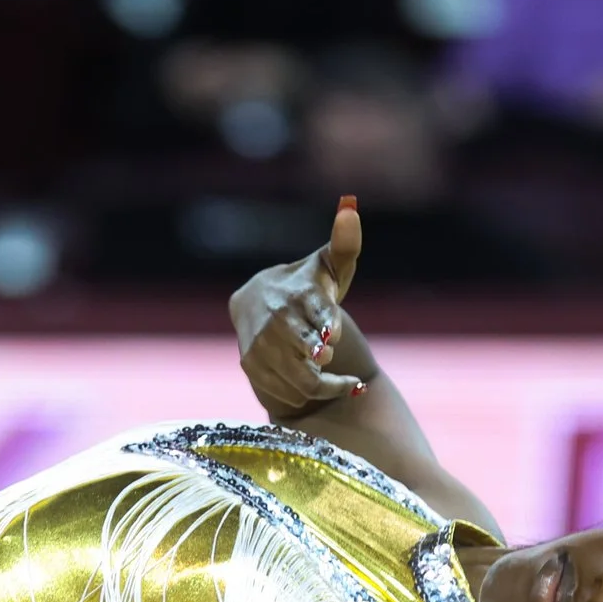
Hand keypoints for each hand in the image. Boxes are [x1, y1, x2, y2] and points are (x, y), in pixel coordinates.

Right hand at [231, 198, 364, 416]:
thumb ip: (345, 243)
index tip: (332, 334)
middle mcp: (278, 320)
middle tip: (334, 355)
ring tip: (338, 378)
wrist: (253, 300)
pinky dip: (305, 395)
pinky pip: (287, 394)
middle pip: (315, 357)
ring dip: (326, 385)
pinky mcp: (251, 366)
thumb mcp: (327, 264)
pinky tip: (315, 382)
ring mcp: (262, 346)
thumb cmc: (306, 284)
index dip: (331, 328)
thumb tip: (351, 206)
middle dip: (331, 361)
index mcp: (301, 294)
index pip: (323, 316)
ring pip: (304, 382)